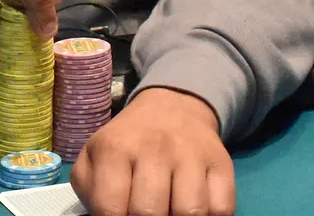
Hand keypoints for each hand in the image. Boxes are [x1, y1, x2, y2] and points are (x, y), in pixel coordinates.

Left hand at [71, 88, 234, 215]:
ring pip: (190, 213)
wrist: (171, 108)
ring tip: (170, 209)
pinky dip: (210, 214)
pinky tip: (193, 202)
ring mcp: (191, 154)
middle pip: (150, 214)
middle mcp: (154, 148)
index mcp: (115, 148)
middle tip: (145, 212)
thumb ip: (91, 191)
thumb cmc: (127, 143)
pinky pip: (221, 208)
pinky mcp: (221, 163)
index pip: (111, 208)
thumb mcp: (94, 158)